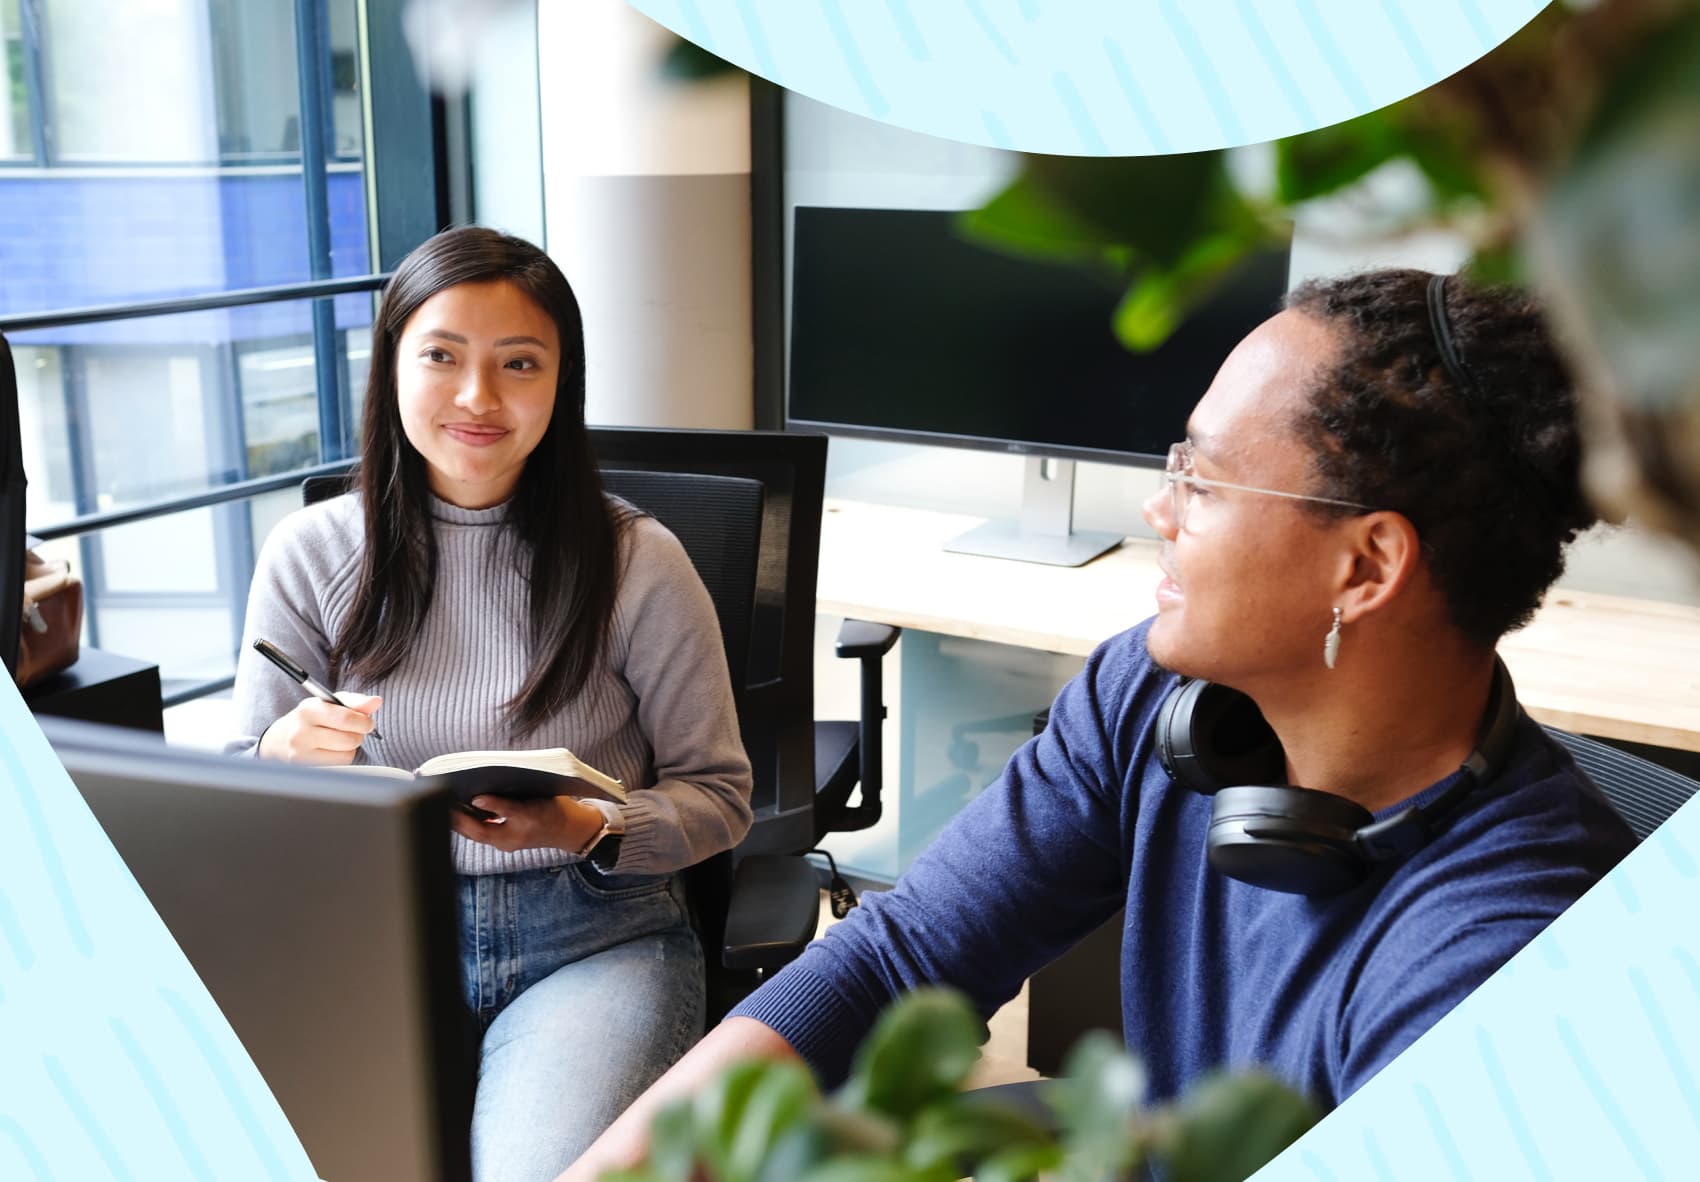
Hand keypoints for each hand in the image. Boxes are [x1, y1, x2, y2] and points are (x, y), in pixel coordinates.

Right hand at [257, 691, 381, 764]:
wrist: (281, 740)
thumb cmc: (312, 718)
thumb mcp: (329, 703)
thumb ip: (355, 701)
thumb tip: (376, 702)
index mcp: (308, 710)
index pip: (346, 718)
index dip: (364, 722)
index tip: (367, 722)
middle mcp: (301, 732)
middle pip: (350, 739)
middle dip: (358, 734)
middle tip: (352, 731)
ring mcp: (300, 754)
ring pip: (347, 754)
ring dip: (350, 747)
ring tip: (339, 740)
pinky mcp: (306, 769)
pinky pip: (340, 766)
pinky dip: (342, 758)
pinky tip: (331, 751)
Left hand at [449, 793, 607, 853]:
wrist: (569, 829)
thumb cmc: (554, 812)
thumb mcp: (532, 805)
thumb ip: (504, 804)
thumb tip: (478, 798)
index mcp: (512, 834)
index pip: (481, 826)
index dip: (463, 814)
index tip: (451, 799)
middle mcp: (505, 841)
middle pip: (473, 832)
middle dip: (455, 819)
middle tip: (439, 800)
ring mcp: (504, 841)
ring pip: (475, 833)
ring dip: (461, 820)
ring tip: (447, 802)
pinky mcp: (505, 838)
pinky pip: (483, 831)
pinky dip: (472, 821)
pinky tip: (465, 808)